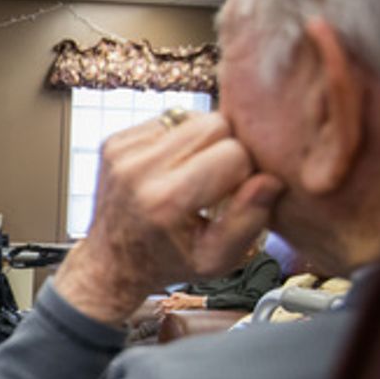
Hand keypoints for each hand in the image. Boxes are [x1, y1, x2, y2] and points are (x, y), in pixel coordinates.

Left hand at [54, 111, 283, 324]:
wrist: (110, 262)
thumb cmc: (167, 262)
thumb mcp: (216, 261)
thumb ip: (249, 221)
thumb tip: (269, 180)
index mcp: (165, 201)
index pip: (234, 153)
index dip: (245, 172)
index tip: (234, 194)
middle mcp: (138, 170)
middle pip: (215, 123)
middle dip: (228, 149)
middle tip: (218, 181)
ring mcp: (121, 152)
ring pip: (192, 116)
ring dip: (203, 142)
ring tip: (195, 175)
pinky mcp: (114, 141)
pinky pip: (168, 119)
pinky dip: (179, 139)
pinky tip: (174, 167)